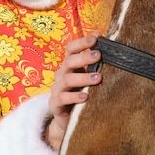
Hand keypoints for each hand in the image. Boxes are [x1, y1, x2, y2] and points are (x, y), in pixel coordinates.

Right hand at [44, 33, 101, 149]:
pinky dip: (74, 97)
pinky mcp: (56, 103)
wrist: (68, 119)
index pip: (71, 49)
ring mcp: (57, 89)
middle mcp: (62, 74)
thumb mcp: (86, 75)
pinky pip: (63, 98)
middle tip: (98, 55)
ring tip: (98, 78)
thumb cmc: (80, 92)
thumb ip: (92, 59)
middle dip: (84, 57)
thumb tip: (99, 35)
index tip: (95, 38)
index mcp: (69, 65)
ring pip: (67, 80)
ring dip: (83, 77)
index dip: (81, 42)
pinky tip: (85, 97)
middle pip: (69, 61)